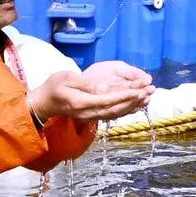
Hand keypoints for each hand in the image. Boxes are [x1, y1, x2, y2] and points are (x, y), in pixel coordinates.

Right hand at [30, 64, 153, 122]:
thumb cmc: (54, 87)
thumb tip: (104, 87)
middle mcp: (88, 113)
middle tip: (150, 90)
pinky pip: (113, 115)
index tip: (139, 89)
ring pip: (116, 113)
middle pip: (115, 109)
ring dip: (133, 106)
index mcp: (81, 103)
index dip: (124, 96)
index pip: (107, 100)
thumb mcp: (66, 78)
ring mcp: (91, 117)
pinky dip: (127, 110)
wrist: (45, 103)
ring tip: (148, 96)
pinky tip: (138, 104)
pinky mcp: (93, 117)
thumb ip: (85, 83)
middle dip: (134, 100)